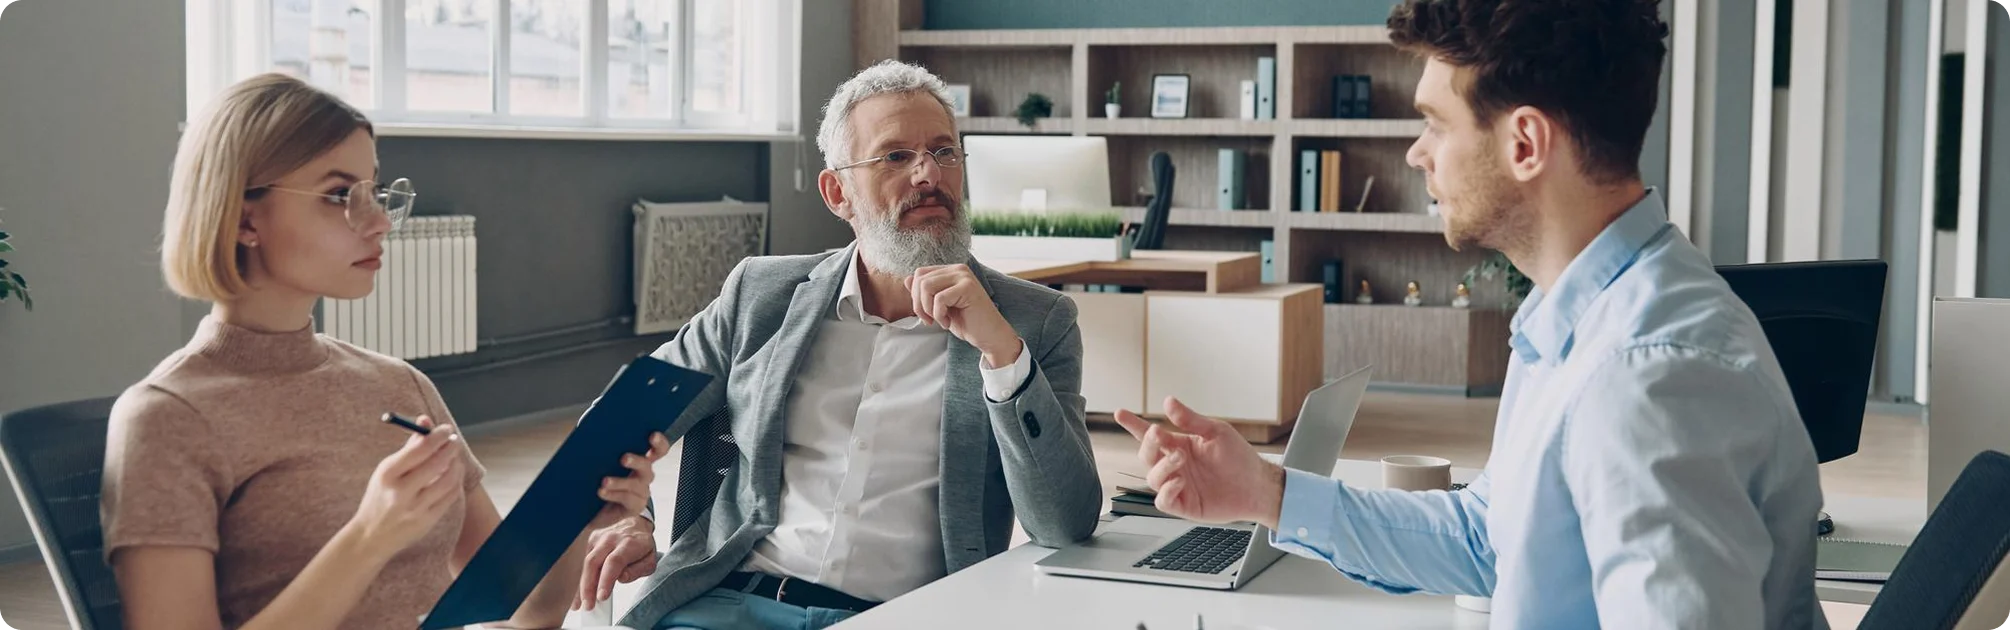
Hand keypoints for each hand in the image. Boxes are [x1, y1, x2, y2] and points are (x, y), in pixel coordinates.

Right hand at [345, 416, 464, 559]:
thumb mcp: (387, 471)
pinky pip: (450, 497)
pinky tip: (452, 477)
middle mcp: (401, 491)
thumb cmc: (381, 496)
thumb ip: (409, 447)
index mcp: (388, 474)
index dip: (437, 436)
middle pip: (437, 463)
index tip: (446, 429)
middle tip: (454, 442)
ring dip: (456, 465)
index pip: (420, 449)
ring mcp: (415, 508)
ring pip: (449, 480)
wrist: (371, 536)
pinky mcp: (427, 521)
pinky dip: (455, 483)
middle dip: (450, 448)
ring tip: (454, 459)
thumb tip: (426, 421)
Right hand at [573, 516, 657, 611]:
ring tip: (580, 604)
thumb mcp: (650, 560)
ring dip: (582, 585)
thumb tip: (622, 578)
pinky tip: (579, 594)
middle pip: (594, 562)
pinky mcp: (591, 541)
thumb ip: (637, 570)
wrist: (635, 524)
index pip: (614, 562)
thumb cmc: (642, 545)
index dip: (606, 580)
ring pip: (586, 563)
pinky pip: (584, 562)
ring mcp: (599, 538)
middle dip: (588, 586)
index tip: (601, 597)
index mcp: (629, 543)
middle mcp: (611, 539)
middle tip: (588, 605)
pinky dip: (581, 579)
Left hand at [586, 432, 668, 532]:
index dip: (659, 443)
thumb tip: (594, 432)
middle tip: (623, 458)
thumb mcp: (600, 463)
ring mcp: (640, 492)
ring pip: (636, 484)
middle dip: (637, 461)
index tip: (652, 436)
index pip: (657, 450)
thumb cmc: (595, 482)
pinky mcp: (634, 507)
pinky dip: (614, 494)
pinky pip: (628, 499)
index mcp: (639, 461)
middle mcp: (643, 476)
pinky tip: (601, 492)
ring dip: (620, 481)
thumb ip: (604, 450)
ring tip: (605, 480)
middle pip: (647, 466)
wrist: (589, 510)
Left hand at [905, 264, 1019, 365]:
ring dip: (928, 309)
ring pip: (926, 286)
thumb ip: (925, 293)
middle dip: (919, 304)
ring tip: (940, 320)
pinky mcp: (968, 287)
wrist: (989, 336)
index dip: (915, 296)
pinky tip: (948, 322)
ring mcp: (964, 276)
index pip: (920, 274)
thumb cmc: (967, 322)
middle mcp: (958, 269)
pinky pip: (939, 299)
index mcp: (951, 271)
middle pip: (920, 279)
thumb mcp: (939, 307)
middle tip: (930, 320)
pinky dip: (939, 315)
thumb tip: (907, 279)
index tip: (926, 314)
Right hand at [1114, 398, 1286, 528]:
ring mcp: (1178, 485)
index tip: (1120, 413)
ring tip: (1180, 458)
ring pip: (1153, 478)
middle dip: (1148, 444)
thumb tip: (1169, 402)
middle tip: (1158, 434)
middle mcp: (1175, 465)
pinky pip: (1163, 501)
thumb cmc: (1238, 457)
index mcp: (1179, 445)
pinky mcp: (1184, 505)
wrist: (1257, 484)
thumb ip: (1190, 420)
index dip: (1134, 425)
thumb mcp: (1216, 431)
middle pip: (1147, 455)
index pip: (1151, 435)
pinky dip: (1167, 491)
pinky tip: (1180, 481)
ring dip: (1162, 466)